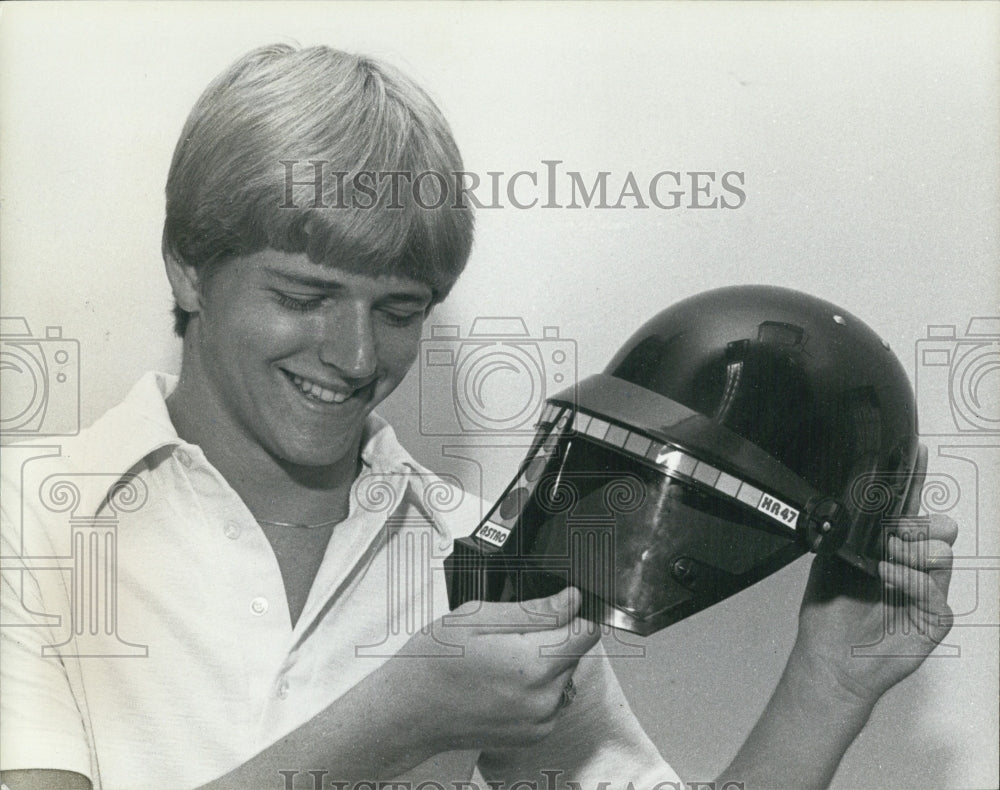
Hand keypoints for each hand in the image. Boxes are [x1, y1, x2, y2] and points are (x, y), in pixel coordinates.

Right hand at [384, 587, 599, 752]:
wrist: (408, 712)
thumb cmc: (433, 662)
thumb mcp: (476, 618)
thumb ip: (533, 610)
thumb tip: (571, 600)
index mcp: (534, 666)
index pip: (587, 631)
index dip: (569, 613)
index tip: (547, 610)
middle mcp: (544, 700)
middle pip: (574, 652)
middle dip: (549, 637)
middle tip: (505, 636)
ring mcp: (540, 722)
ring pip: (564, 675)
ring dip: (543, 663)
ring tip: (500, 660)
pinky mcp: (534, 735)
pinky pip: (553, 699)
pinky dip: (536, 687)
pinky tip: (502, 681)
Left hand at [791, 514, 956, 708]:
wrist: (828, 658)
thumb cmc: (829, 616)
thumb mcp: (830, 564)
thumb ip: (847, 538)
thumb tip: (856, 514)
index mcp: (892, 558)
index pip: (916, 527)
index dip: (911, 515)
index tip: (895, 513)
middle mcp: (912, 575)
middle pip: (939, 538)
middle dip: (921, 526)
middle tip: (899, 530)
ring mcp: (924, 598)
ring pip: (943, 560)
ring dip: (915, 550)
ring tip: (887, 553)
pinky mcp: (931, 623)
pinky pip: (935, 594)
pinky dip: (912, 579)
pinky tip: (888, 575)